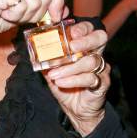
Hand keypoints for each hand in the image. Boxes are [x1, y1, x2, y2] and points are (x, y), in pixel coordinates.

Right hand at [0, 0, 64, 51]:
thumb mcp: (22, 13)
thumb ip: (40, 9)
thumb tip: (63, 11)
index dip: (58, 2)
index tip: (55, 18)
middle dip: (37, 13)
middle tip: (19, 17)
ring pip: (35, 2)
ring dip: (23, 15)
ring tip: (8, 14)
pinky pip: (22, 5)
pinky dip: (14, 15)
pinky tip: (2, 13)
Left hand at [44, 21, 108, 135]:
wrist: (76, 109)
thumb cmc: (66, 86)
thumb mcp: (52, 71)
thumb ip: (46, 59)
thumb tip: (34, 48)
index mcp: (85, 47)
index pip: (89, 29)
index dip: (82, 28)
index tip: (70, 32)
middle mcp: (96, 54)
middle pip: (100, 38)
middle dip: (85, 40)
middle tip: (71, 46)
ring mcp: (101, 68)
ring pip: (90, 61)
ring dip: (70, 67)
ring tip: (54, 74)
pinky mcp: (102, 83)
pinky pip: (90, 78)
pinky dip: (73, 80)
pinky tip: (61, 82)